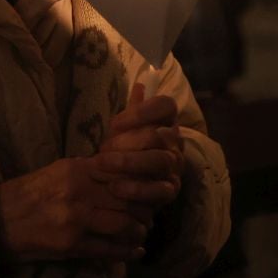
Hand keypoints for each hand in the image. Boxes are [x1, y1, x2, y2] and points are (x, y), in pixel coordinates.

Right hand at [0, 151, 178, 263]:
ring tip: (141, 234)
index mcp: (77, 169)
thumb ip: (89, 172)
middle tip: (149, 216)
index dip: (141, 183)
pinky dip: (127, 252)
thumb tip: (122, 175)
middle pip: (129, 198)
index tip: (148, 190)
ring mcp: (76, 219)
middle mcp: (80, 191)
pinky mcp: (71, 244)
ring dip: (138, 231)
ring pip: (124, 224)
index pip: (124, 172)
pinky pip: (109, 249)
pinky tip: (135, 252)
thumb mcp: (57, 172)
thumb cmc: (27, 195)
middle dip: (145, 210)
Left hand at [98, 80, 183, 214]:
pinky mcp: (171, 191)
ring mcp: (175, 167)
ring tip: (102, 165)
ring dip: (128, 162)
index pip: (166, 105)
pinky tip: (114, 187)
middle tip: (101, 148)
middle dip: (126, 141)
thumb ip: (132, 111)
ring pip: (159, 160)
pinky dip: (135, 189)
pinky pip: (158, 189)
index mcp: (166, 123)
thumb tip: (140, 85)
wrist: (126, 185)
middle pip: (157, 136)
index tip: (114, 123)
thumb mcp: (124, 131)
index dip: (141, 112)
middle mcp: (175, 143)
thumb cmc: (124, 151)